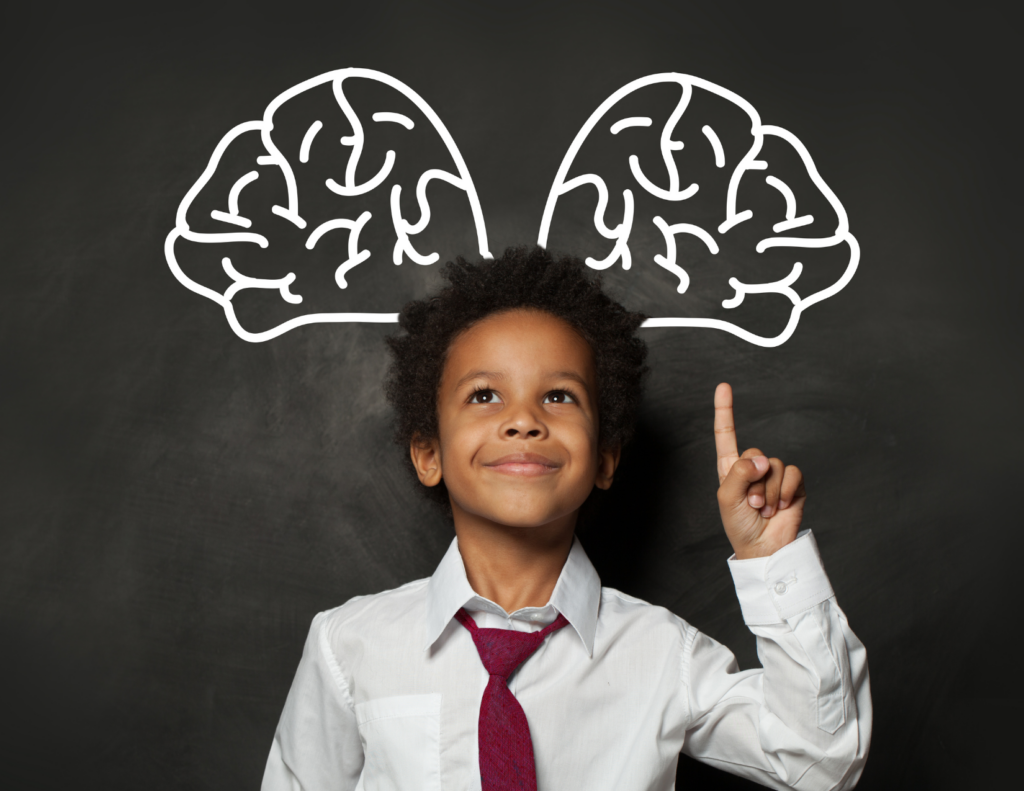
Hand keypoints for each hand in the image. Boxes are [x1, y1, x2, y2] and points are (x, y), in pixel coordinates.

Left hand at [714, 383, 805, 558]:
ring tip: (763, 509)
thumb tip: (763, 459)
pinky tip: (781, 506)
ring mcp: (774, 475)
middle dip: (753, 482)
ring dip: (768, 492)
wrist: (763, 547)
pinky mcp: (794, 485)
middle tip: (750, 504)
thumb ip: (740, 473)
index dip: (725, 410)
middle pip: (755, 453)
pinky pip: (793, 474)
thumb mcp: (728, 498)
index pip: (727, 434)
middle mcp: (753, 467)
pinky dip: (786, 490)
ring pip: (775, 465)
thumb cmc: (739, 524)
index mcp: (731, 468)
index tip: (724, 386)